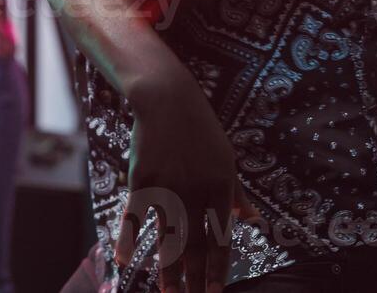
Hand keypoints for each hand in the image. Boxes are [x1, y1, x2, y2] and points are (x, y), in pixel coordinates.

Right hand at [122, 67, 262, 292]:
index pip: (220, 239)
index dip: (217, 270)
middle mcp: (195, 192)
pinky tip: (123, 261)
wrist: (168, 100)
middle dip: (194, 280)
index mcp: (220, 188)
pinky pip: (134, 216)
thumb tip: (253, 221)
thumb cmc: (201, 130)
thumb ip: (237, 194)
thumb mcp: (227, 159)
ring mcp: (167, 186)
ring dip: (168, 271)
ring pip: (167, 238)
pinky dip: (127, 239)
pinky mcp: (142, 180)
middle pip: (194, 246)